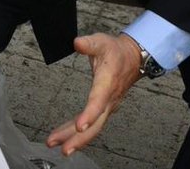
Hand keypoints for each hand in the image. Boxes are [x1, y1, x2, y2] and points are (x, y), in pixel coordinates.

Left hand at [47, 33, 143, 155]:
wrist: (132, 58)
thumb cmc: (116, 52)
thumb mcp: (102, 42)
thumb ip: (89, 43)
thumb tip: (78, 43)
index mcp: (107, 83)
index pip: (98, 101)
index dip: (89, 114)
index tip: (80, 126)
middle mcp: (109, 100)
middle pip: (96, 124)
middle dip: (79, 138)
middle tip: (64, 148)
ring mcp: (107, 107)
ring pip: (93, 128)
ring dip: (75, 139)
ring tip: (56, 144)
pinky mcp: (103, 109)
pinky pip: (92, 125)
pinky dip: (77, 133)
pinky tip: (64, 137)